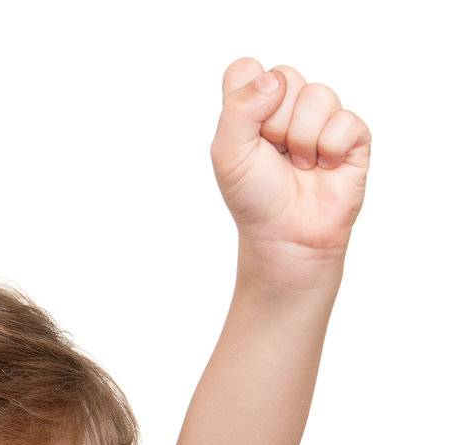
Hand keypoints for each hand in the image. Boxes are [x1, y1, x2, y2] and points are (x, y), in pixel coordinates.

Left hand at [210, 58, 370, 281]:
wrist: (286, 238)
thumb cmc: (255, 199)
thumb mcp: (228, 154)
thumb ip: (239, 108)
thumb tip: (276, 80)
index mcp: (254, 105)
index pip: (247, 68)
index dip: (247, 98)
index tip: (248, 135)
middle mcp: (288, 106)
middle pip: (285, 76)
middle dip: (276, 123)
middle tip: (276, 155)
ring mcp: (322, 118)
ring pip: (317, 95)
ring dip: (303, 139)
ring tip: (300, 165)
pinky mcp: (352, 136)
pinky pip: (344, 121)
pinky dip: (329, 150)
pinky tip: (324, 168)